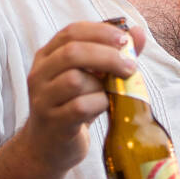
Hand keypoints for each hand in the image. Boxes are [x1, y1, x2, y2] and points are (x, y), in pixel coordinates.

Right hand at [23, 20, 147, 171]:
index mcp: (47, 56)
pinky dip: (99, 104)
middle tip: (130, 66)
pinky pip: (79, 107)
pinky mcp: (53, 122)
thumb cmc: (73, 105)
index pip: (71, 32)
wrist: (48, 147)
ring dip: (101, 84)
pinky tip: (104, 106)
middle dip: (107, 56)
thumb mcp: (91, 77)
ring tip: (111, 91)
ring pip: (74, 80)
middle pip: (72, 53)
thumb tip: (139, 32)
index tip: (124, 40)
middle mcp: (40, 74)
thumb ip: (113, 53)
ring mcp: (43, 99)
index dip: (100, 32)